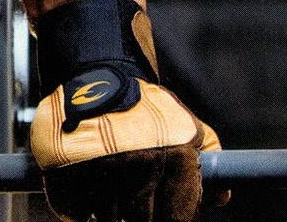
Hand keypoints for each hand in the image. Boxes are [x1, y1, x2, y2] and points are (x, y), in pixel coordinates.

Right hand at [31, 65, 223, 221]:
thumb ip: (207, 158)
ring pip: (108, 219)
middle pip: (143, 220)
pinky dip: (80, 208)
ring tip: (111, 190)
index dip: (172, 218)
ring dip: (110, 211)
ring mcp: (103, 173)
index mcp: (176, 156)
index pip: (177, 214)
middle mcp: (142, 166)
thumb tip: (221, 198)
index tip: (166, 215)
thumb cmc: (147, 109)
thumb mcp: (185, 124)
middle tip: (136, 204)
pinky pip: (75, 213)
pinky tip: (88, 188)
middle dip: (141, 216)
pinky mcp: (65, 176)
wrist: (98, 79)